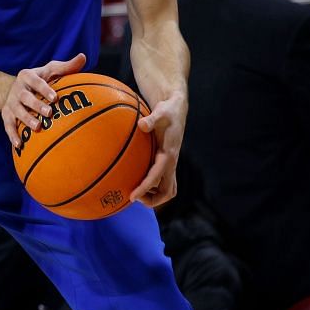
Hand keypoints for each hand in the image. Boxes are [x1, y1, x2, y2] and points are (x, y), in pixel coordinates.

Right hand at [2, 52, 86, 144]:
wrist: (13, 89)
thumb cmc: (39, 80)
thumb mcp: (50, 70)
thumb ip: (66, 66)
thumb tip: (83, 57)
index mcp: (27, 76)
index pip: (36, 81)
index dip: (44, 89)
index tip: (55, 97)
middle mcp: (17, 89)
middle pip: (25, 97)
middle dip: (36, 105)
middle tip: (48, 113)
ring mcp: (11, 103)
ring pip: (17, 112)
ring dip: (26, 119)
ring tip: (37, 128)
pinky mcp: (6, 115)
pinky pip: (8, 126)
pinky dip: (12, 135)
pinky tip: (20, 145)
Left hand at [132, 91, 184, 208]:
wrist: (176, 110)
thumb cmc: (166, 111)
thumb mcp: (160, 112)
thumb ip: (152, 119)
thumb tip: (142, 124)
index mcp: (169, 154)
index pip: (157, 177)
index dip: (145, 188)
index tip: (132, 197)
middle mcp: (171, 163)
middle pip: (168, 192)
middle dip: (153, 200)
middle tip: (134, 197)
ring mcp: (170, 165)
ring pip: (167, 190)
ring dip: (154, 196)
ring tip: (135, 192)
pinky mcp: (167, 163)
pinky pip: (162, 182)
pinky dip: (152, 187)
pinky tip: (136, 181)